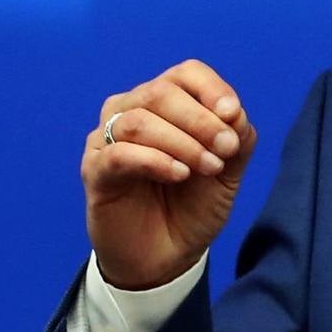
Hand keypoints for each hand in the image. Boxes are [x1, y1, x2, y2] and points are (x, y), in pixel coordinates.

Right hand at [82, 59, 256, 289]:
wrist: (166, 258)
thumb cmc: (193, 205)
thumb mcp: (228, 171)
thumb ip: (237, 138)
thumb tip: (235, 113)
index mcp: (166, 102)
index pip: (186, 73)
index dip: (211, 88)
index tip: (233, 113)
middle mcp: (132, 110)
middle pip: (162, 92)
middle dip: (201, 119)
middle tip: (226, 149)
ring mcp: (108, 139)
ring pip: (140, 121)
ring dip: (182, 142)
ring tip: (208, 167)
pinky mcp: (94, 171)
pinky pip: (119, 154)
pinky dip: (154, 160)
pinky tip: (179, 175)